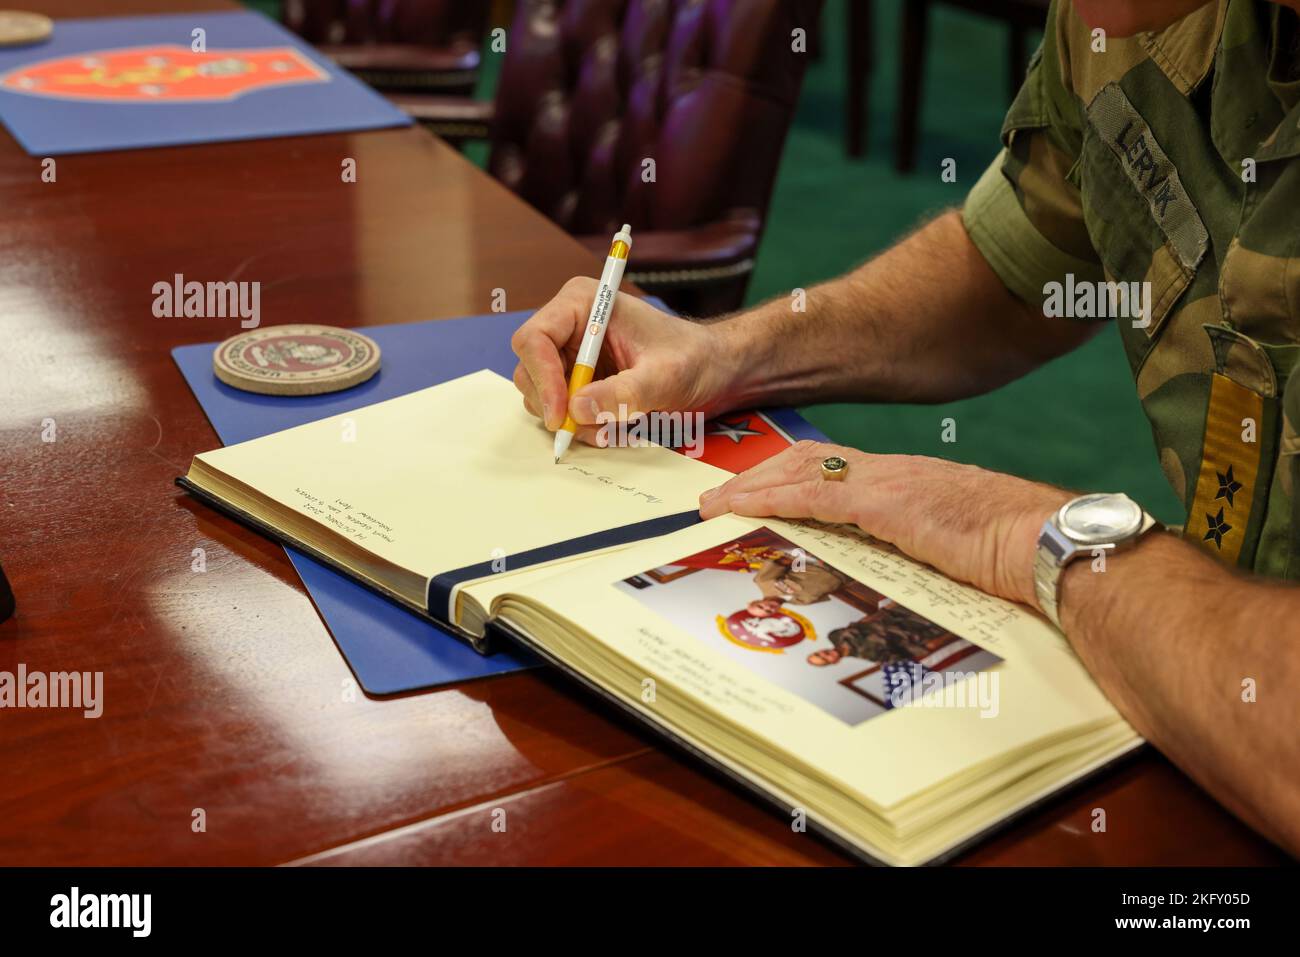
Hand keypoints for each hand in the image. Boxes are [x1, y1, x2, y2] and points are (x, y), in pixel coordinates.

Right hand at [511, 278, 737, 444]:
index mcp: (583, 303)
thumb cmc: (694, 359)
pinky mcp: (577, 381)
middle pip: (530, 370)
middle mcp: (569, 326)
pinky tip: (616, 426)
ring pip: (542, 396)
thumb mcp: (665, 377)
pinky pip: (562, 411)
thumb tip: (577, 409)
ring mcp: (570, 355)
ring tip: (616, 427)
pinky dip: (583, 426)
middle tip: (591, 430)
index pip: (534, 339)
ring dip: (573, 421)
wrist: (713, 371)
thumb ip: (625, 393)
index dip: (542, 378)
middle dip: (556, 405)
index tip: (562, 415)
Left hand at [698, 441, 1072, 607]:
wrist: (1049, 542)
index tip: (757, 490)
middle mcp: (892, 471)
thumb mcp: (957, 548)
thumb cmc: (1019, 552)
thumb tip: (900, 573)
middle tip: (720, 498)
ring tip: (715, 507)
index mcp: (908, 480)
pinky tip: (742, 508)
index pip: (835, 468)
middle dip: (759, 476)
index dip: (790, 476)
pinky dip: (770, 499)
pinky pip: (813, 496)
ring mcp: (888, 482)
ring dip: (751, 488)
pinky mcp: (886, 502)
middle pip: (808, 461)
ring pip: (801, 473)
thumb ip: (922, 549)